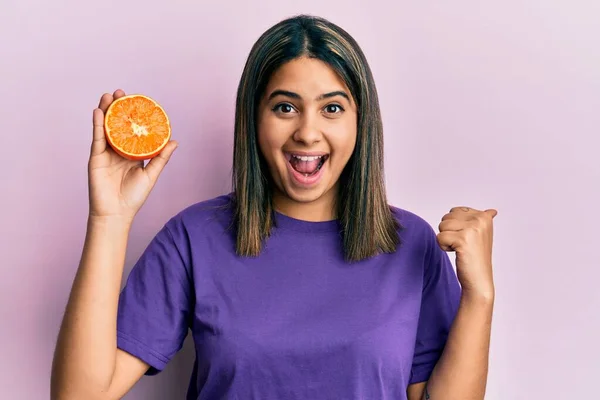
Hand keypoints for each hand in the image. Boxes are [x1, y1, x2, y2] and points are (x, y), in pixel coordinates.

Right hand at [88, 89, 177, 221]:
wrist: (116, 213)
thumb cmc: (134, 197)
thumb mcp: (151, 174)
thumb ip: (161, 158)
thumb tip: (175, 141)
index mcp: (132, 153)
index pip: (133, 130)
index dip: (134, 116)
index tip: (138, 101)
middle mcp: (118, 150)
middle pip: (117, 124)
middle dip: (118, 108)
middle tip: (122, 92)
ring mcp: (106, 152)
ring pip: (105, 127)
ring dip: (106, 110)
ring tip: (109, 95)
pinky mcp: (96, 157)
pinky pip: (97, 138)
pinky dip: (97, 124)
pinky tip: (97, 111)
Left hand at [437, 206, 497, 297]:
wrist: (479, 279)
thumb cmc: (476, 258)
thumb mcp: (482, 235)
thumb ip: (482, 221)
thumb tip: (492, 211)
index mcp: (484, 217)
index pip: (454, 211)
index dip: (455, 226)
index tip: (468, 238)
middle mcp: (481, 220)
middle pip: (446, 217)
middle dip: (449, 232)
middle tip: (463, 245)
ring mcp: (473, 229)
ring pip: (442, 226)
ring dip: (446, 239)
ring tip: (460, 248)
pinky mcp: (463, 239)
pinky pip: (440, 237)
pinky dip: (444, 247)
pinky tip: (457, 253)